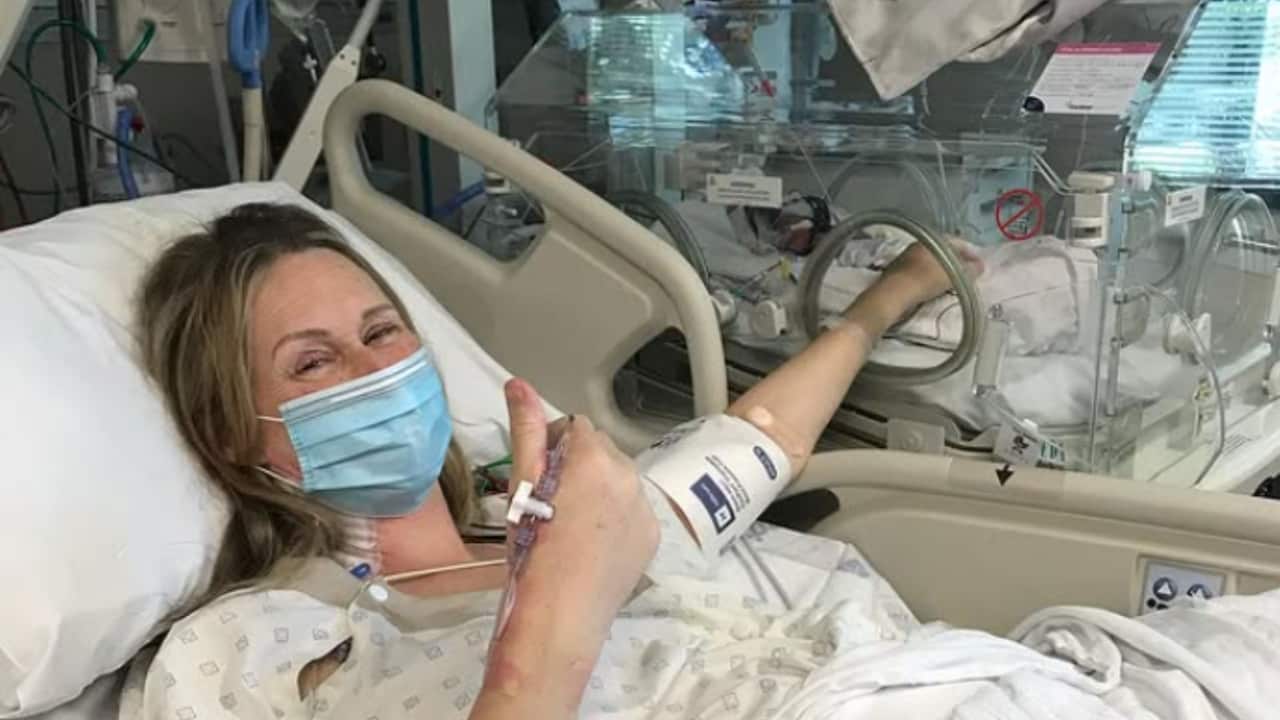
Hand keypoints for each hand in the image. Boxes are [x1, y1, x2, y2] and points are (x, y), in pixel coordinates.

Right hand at [482, 379, 658, 706]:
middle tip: (549, 503)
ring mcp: (646, 507)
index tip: (536, 476)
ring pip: (618, 478)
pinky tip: (591, 544)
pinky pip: (633, 509)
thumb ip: (525, 430)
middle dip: (576, 465)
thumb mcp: (522, 488)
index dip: (550, 445)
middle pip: (599, 449)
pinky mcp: (652, 535)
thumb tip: (519, 383)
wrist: (559, 619)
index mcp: (594, 459)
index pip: (574, 426)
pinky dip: (614, 516)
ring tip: (568, 525)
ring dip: (596, 488)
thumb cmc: (531, 553)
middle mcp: (629, 475)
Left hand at [879, 237, 983, 309]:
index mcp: (932, 240)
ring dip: (944, 269)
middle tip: (968, 272)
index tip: (979, 264)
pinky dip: (931, 276)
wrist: (894, 294)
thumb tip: (980, 266)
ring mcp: (907, 258)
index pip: (957, 241)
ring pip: (931, 260)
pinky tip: (935, 286)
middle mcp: (919, 245)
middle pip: (944, 250)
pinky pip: (921, 271)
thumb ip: (969, 269)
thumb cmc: (925, 279)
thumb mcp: (953, 274)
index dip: (971, 252)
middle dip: (957, 260)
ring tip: (953, 280)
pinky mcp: (898, 272)